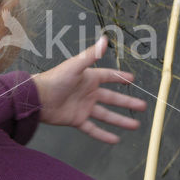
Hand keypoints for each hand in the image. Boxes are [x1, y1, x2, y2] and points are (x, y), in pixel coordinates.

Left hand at [32, 36, 146, 143]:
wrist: (37, 99)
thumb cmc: (54, 79)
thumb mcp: (75, 66)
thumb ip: (91, 55)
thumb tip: (104, 40)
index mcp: (88, 78)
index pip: (108, 77)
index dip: (120, 78)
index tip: (132, 80)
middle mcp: (88, 93)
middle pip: (112, 98)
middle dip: (127, 102)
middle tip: (143, 106)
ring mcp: (83, 107)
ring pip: (106, 115)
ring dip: (120, 120)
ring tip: (136, 125)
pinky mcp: (77, 120)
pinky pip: (93, 129)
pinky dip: (103, 135)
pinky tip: (115, 140)